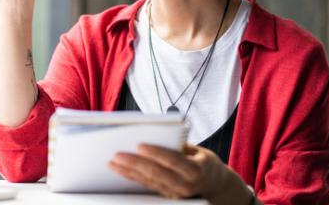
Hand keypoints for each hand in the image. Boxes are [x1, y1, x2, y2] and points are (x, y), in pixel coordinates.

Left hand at [108, 143, 252, 203]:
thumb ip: (178, 145)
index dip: (156, 153)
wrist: (215, 185)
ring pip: (149, 182)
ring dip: (129, 172)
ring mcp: (176, 194)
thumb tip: (156, 132)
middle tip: (118, 155)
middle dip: (135, 164)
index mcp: (196, 170)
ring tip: (113, 162)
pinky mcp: (167, 197)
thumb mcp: (197, 150)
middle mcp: (186, 185)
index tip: (139, 145)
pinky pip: (148, 187)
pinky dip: (132, 178)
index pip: (173, 160)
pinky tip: (121, 171)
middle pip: (157, 174)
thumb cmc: (203, 161)